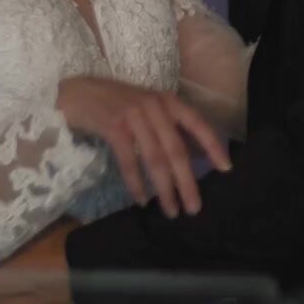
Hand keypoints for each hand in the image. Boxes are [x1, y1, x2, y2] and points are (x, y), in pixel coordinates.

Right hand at [56, 76, 230, 217]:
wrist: (77, 93)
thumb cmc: (117, 104)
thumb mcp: (149, 109)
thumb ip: (170, 129)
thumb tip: (196, 157)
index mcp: (168, 101)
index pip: (198, 124)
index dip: (213, 146)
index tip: (226, 169)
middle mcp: (154, 106)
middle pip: (176, 149)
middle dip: (187, 181)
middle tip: (194, 207)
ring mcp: (133, 115)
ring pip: (155, 158)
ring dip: (164, 188)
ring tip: (171, 210)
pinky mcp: (113, 127)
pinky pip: (129, 160)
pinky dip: (136, 183)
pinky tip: (142, 200)